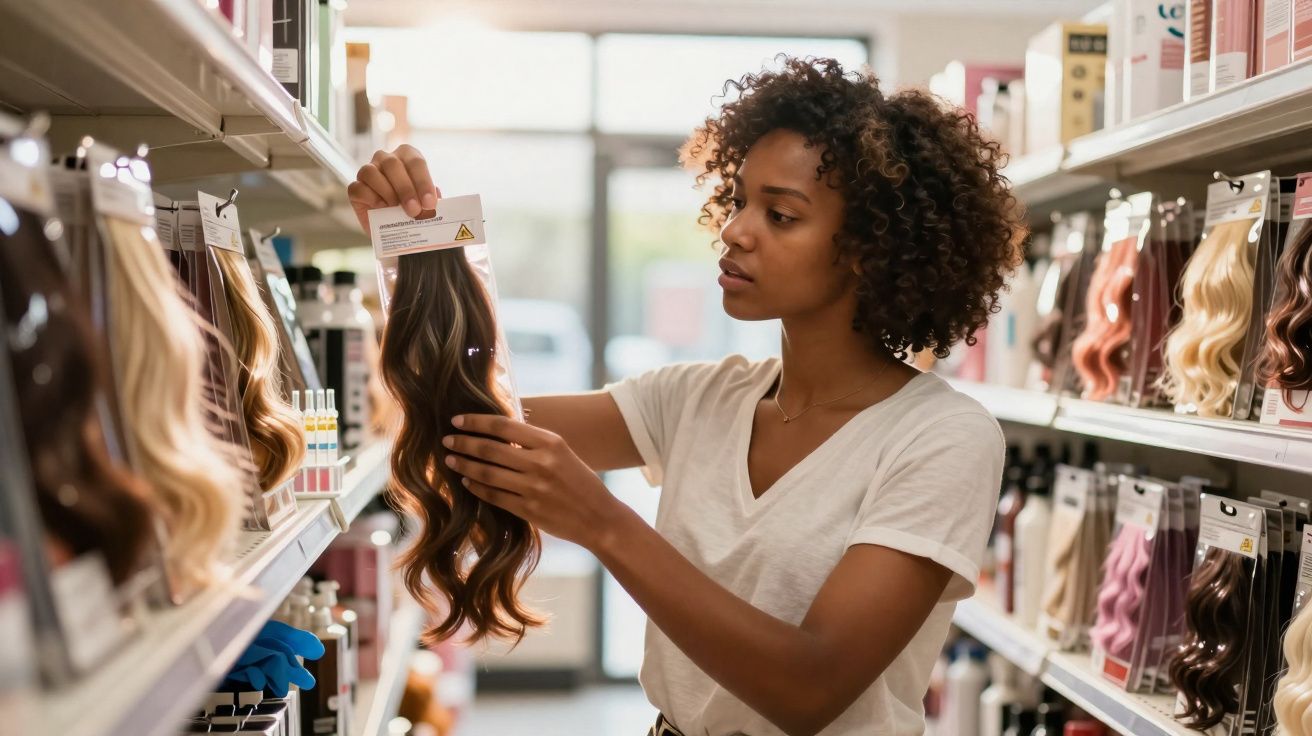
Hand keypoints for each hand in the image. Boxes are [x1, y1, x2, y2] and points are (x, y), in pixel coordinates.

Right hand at [347, 145, 439, 232]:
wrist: (394, 230)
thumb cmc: (413, 210)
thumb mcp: (426, 204)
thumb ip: (431, 197)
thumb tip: (436, 194)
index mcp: (407, 156)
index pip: (415, 161)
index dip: (423, 182)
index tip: (429, 204)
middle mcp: (386, 159)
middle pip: (393, 164)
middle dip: (406, 189)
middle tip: (415, 211)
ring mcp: (368, 171)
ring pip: (371, 172)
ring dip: (387, 192)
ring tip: (397, 209)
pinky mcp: (355, 188)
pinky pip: (358, 187)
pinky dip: (371, 198)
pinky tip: (382, 208)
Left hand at [441, 413, 629, 549]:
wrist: (599, 518)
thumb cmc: (580, 482)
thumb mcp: (562, 453)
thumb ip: (533, 443)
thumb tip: (496, 432)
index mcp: (551, 443)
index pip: (503, 426)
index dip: (476, 422)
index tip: (458, 420)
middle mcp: (541, 463)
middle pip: (490, 449)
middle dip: (464, 442)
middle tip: (447, 440)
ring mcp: (533, 488)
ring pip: (487, 473)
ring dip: (464, 465)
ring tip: (449, 459)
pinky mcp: (528, 510)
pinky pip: (494, 496)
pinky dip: (476, 487)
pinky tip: (466, 481)